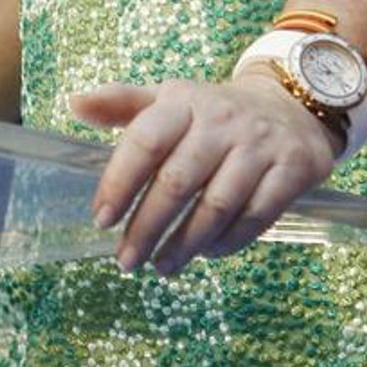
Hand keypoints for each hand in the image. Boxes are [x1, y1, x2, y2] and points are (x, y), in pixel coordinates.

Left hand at [74, 70, 340, 275]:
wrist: (292, 105)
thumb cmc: (214, 113)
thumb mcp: (170, 100)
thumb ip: (122, 104)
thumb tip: (74, 103)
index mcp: (184, 101)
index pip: (146, 140)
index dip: (120, 182)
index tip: (102, 220)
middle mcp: (222, 120)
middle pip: (178, 181)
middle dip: (147, 227)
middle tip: (126, 260)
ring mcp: (260, 144)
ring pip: (217, 205)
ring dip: (185, 244)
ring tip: (161, 266)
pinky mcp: (293, 168)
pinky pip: (256, 216)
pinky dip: (228, 242)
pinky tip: (207, 253)